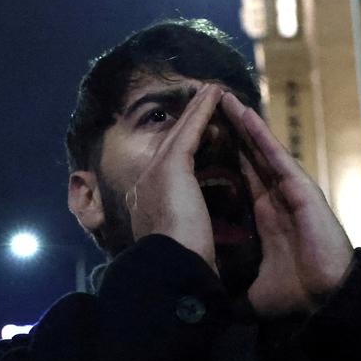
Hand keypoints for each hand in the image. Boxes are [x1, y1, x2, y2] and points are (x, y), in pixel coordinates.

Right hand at [127, 83, 224, 271]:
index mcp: (148, 206)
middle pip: (171, 145)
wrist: (170, 270)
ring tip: (210, 91)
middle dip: (187, 124)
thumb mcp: (178, 248)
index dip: (183, 151)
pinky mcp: (172, 164)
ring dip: (196, 109)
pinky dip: (203, 110)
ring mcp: (155, 171)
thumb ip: (179, 236)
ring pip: (180, 133)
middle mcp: (145, 183)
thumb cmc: (180, 267)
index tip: (199, 141)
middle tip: (202, 102)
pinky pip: (191, 129)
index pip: (169, 170)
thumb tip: (189, 242)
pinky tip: (214, 93)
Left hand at [221, 93, 353, 316]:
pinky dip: (263, 137)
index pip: (240, 178)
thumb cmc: (298, 294)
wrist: (325, 300)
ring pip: (262, 151)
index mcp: (264, 216)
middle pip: (250, 157)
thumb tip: (212, 304)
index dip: (223, 157)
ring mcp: (291, 192)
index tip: (203, 137)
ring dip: (245, 125)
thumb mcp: (252, 293)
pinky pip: (279, 158)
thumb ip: (233, 291)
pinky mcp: (302, 190)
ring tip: (225, 99)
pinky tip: (247, 116)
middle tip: (210, 104)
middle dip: (231, 131)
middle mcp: (277, 199)